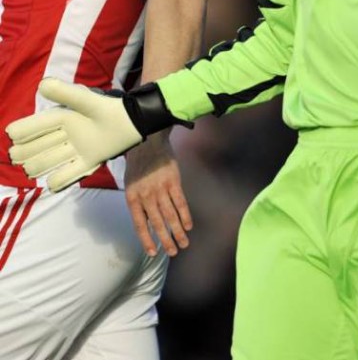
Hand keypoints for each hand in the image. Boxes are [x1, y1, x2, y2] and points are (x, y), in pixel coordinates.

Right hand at [7, 78, 142, 190]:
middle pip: (40, 145)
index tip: (11, 133)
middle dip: (27, 150)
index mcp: (63, 117)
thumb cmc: (108, 107)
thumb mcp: (86, 100)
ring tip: (29, 169)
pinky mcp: (89, 161)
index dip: (25, 129)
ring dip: (40, 164)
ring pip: (51, 160)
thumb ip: (65, 93)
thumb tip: (41, 85)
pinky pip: (70, 174)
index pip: (39, 125)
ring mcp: (77, 149)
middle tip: (15, 156)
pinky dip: (60, 180)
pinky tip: (52, 184)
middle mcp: (67, 134)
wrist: (134, 120)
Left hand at [125, 132, 192, 257]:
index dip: (147, 240)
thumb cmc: (138, 165)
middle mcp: (146, 195)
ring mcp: (160, 188)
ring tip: (184, 244)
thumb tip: (147, 224)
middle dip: (166, 240)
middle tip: (174, 252)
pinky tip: (188, 226)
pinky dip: (185, 215)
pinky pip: (180, 202)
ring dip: (178, 231)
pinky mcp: (173, 181)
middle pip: (157, 223)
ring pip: (170, 215)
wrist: (148, 142)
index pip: (140, 224)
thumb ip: (139, 204)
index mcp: (132, 197)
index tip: (154, 253)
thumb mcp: (131, 185)